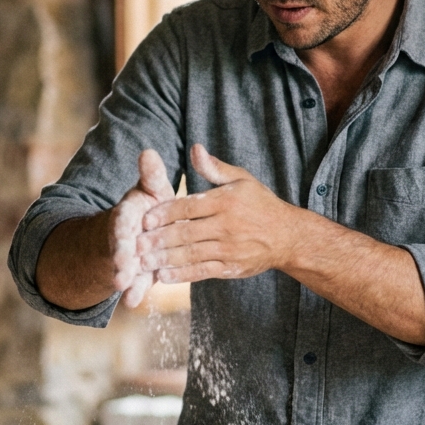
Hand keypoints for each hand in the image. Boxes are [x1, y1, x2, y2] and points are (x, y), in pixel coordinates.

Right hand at [110, 148, 175, 307]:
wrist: (141, 228)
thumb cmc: (151, 205)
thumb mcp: (152, 188)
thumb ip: (151, 175)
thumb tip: (149, 152)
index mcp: (130, 212)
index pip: (124, 217)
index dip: (123, 224)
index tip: (123, 230)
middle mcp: (125, 235)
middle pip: (121, 245)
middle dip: (121, 254)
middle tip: (120, 264)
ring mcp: (130, 256)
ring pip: (126, 266)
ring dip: (125, 275)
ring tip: (123, 286)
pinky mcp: (138, 273)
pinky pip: (137, 283)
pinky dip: (135, 292)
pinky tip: (132, 302)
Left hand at [137, 144, 308, 282]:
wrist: (288, 237)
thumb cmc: (260, 204)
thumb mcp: (242, 180)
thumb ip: (214, 168)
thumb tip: (195, 148)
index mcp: (226, 201)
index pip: (189, 206)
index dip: (165, 213)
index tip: (145, 218)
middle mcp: (226, 226)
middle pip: (186, 232)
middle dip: (158, 239)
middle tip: (136, 244)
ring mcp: (229, 249)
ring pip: (191, 254)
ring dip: (165, 259)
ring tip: (143, 262)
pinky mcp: (230, 268)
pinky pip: (202, 272)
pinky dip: (182, 275)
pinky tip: (164, 276)